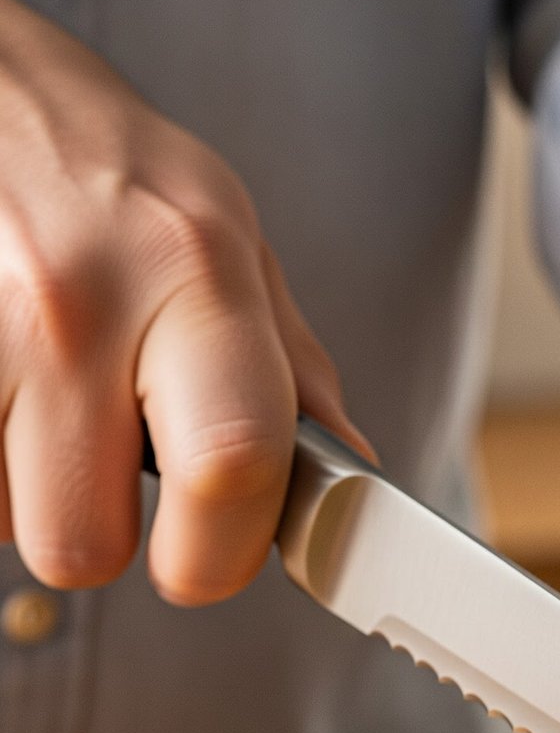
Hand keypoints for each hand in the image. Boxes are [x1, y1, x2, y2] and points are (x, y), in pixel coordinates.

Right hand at [0, 0, 364, 604]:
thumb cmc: (106, 169)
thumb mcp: (227, 241)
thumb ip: (291, 371)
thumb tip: (353, 477)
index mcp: (195, 275)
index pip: (231, 468)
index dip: (219, 555)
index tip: (206, 563)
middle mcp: (76, 299)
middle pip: (82, 544)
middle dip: (98, 531)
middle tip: (101, 463)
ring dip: (20, 487)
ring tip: (34, 392)